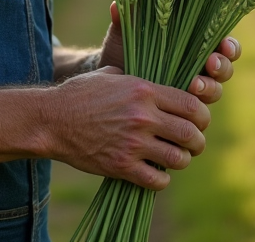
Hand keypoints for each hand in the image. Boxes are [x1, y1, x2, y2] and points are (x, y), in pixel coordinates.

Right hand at [45, 67, 209, 189]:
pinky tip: (156, 173)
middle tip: (192, 143)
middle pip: (191, 134)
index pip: (191, 105)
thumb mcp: (111, 75)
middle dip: (197, 141)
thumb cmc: (80, 94)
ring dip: (182, 160)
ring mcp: (132, 143)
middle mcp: (142, 117)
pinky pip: (157, 180)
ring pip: (179, 159)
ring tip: (175, 157)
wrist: (52, 120)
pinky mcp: (121, 166)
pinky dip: (162, 179)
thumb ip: (139, 79)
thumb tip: (159, 81)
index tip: (198, 121)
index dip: (202, 116)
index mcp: (143, 91)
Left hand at [98, 2, 240, 104]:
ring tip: (194, 84)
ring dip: (210, 87)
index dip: (229, 45)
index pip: (221, 42)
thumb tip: (117, 5)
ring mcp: (194, 89)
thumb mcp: (124, 37)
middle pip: (225, 67)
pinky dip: (196, 108)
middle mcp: (199, 66)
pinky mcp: (184, 110)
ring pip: (215, 90)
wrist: (111, 87)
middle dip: (222, 66)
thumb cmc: (122, 54)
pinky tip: (186, 103)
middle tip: (211, 64)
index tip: (223, 44)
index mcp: (193, 43)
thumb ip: (125, 22)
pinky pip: (198, 111)